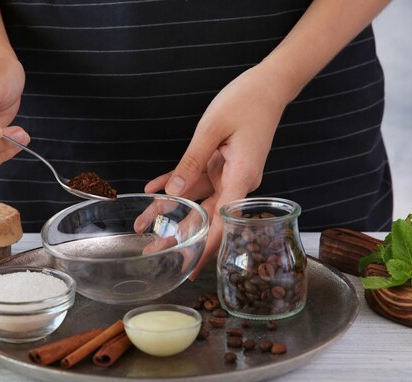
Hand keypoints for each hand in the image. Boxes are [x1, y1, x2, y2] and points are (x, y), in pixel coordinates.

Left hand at [145, 63, 289, 277]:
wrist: (267, 85)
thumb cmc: (245, 102)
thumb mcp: (212, 130)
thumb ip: (191, 162)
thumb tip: (173, 193)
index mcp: (241, 177)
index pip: (223, 220)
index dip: (207, 245)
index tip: (192, 265)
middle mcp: (237, 181)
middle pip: (207, 216)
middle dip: (181, 235)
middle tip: (156, 252)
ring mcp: (229, 174)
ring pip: (196, 199)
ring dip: (170, 211)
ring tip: (143, 226)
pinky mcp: (222, 163)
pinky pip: (196, 179)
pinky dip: (174, 183)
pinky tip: (152, 191)